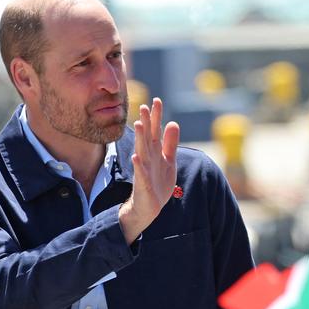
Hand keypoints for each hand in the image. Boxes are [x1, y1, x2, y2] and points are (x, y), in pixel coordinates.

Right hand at [118, 97, 179, 244]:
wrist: (149, 207)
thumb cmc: (157, 183)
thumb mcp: (168, 161)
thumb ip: (170, 143)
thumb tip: (173, 122)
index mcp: (155, 152)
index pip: (155, 131)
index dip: (156, 117)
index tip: (156, 100)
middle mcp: (148, 159)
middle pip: (147, 138)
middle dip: (146, 122)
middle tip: (144, 105)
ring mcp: (144, 171)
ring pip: (142, 152)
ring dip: (140, 138)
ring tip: (139, 124)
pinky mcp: (143, 184)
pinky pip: (140, 174)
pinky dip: (139, 166)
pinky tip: (136, 157)